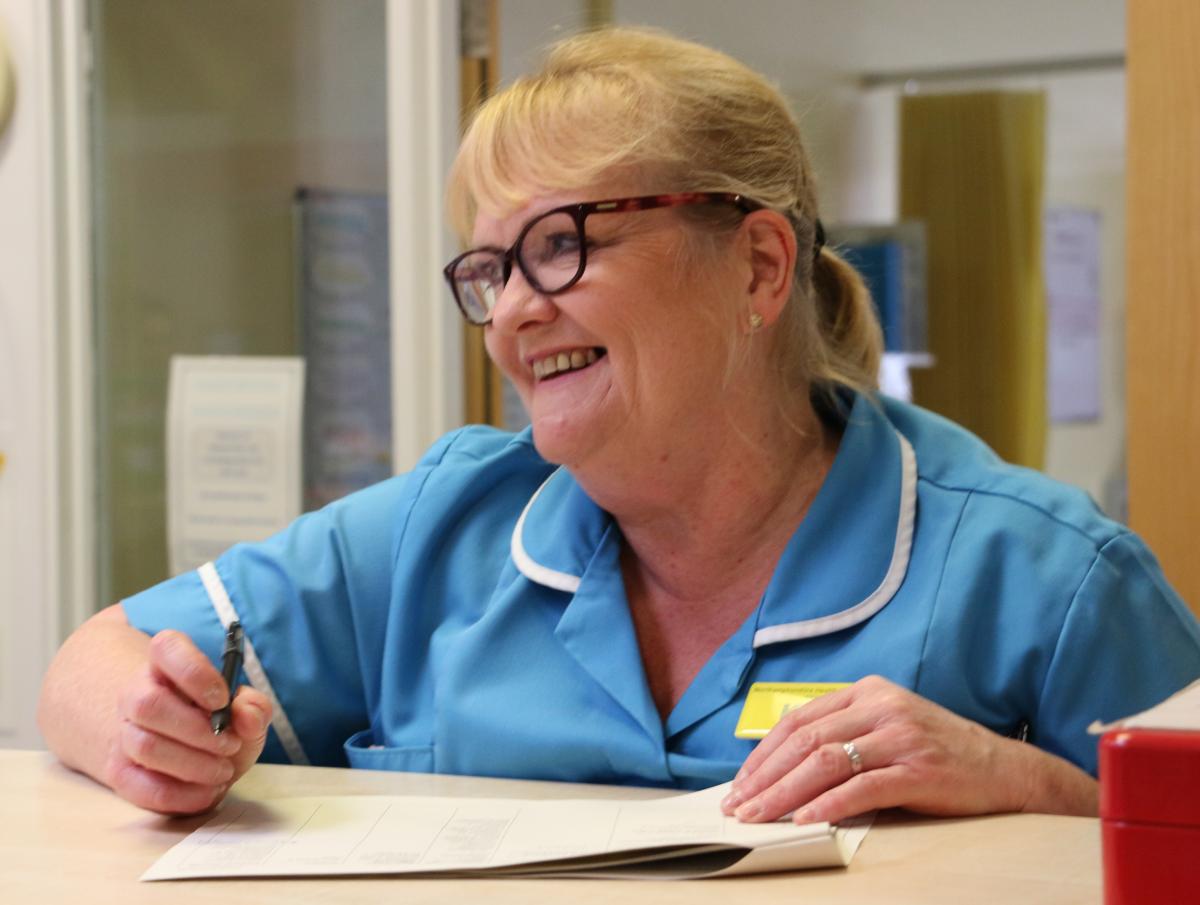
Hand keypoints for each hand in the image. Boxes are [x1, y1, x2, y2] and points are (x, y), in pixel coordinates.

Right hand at [106, 629, 271, 814]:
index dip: (194, 672)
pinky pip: (142, 787)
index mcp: (167, 664)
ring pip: (144, 746)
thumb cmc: (219, 723)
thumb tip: (247, 715)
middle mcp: (137, 694)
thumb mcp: (245, 710)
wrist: (190, 754)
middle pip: (148, 704)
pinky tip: (209, 791)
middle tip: (230, 744)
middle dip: (197, 730)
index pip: (167, 648)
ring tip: (224, 770)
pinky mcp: (121, 772)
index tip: (222, 699)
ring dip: (192, 764)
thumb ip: (254, 707)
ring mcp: (124, 734)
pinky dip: (182, 795)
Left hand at [720, 675, 1082, 824]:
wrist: (1006, 770)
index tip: (739, 783)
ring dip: (785, 794)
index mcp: (867, 691)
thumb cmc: (938, 752)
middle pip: (806, 741)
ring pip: (826, 762)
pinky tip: (805, 820)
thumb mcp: (887, 726)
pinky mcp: (920, 770)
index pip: (799, 719)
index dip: (764, 753)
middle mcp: (881, 706)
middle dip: (765, 777)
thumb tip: (784, 764)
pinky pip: (863, 787)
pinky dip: (828, 805)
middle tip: (738, 806)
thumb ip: (844, 732)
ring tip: (759, 817)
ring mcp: (901, 737)